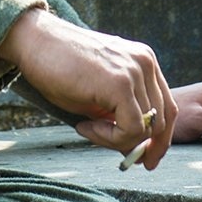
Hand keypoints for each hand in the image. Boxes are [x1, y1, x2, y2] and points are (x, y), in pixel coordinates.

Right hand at [0, 8, 177, 168]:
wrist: (34, 41)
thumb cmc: (60, 67)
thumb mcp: (99, 93)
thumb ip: (121, 114)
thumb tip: (135, 150)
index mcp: (144, 62)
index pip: (167, 107)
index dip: (161, 138)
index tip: (147, 158)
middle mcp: (145, 63)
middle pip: (162, 120)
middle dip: (144, 146)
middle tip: (124, 159)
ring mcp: (135, 71)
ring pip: (145, 129)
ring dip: (116, 140)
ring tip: (88, 129)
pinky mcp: (119, 84)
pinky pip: (130, 129)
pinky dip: (109, 138)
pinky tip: (85, 126)